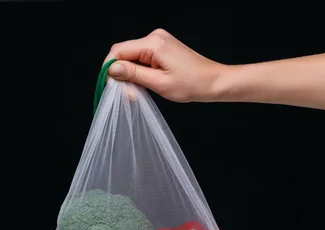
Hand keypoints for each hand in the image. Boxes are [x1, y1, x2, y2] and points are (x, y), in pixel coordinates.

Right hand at [103, 29, 224, 102]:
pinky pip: (143, 58)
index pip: (118, 50)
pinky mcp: (163, 48)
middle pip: (124, 53)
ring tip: (139, 92)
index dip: (110, 68)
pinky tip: (146, 84)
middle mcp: (155, 38)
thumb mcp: (159, 83)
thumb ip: (133, 74)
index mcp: (153, 43)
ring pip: (133, 57)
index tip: (111, 86)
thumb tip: (111, 69)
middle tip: (129, 95)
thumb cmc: (192, 84)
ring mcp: (159, 42)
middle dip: (122, 74)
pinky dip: (141, 72)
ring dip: (132, 75)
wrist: (214, 82)